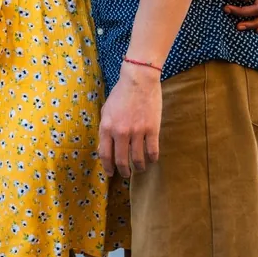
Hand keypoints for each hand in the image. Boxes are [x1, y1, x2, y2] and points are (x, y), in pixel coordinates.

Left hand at [96, 64, 162, 178]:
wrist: (138, 81)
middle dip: (123, 171)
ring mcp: (137, 132)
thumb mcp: (106, 111)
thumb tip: (105, 146)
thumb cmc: (120, 95)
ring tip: (139, 169)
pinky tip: (152, 160)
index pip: (105, 154)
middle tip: (125, 175)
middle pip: (121, 160)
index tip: (110, 173)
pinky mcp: (152, 129)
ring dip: (138, 168)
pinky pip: (152, 150)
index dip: (107, 166)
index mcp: (106, 127)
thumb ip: (105, 128)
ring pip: (137, 158)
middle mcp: (120, 132)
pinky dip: (152, 158)